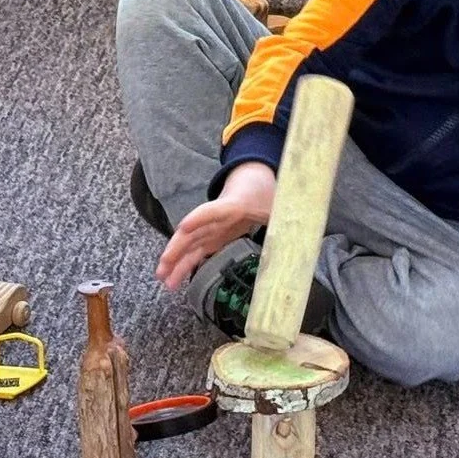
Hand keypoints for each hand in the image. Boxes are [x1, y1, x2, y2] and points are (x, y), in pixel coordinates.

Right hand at [156, 162, 275, 290]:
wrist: (250, 177)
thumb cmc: (264, 191)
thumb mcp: (279, 203)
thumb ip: (286, 219)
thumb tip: (294, 241)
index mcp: (233, 205)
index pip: (214, 210)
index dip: (199, 218)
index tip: (185, 227)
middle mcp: (216, 216)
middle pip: (192, 232)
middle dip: (176, 250)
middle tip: (164, 270)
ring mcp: (211, 226)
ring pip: (189, 243)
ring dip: (175, 261)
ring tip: (164, 280)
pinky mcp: (213, 235)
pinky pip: (196, 249)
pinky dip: (185, 263)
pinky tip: (175, 279)